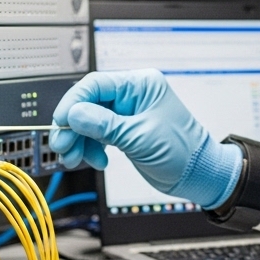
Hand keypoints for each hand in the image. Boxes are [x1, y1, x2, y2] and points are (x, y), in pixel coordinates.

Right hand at [49, 69, 242, 206]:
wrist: (200, 175)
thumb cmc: (183, 152)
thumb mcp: (139, 138)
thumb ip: (104, 125)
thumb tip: (73, 114)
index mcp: (141, 85)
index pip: (95, 84)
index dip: (73, 103)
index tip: (60, 122)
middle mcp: (133, 95)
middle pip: (89, 103)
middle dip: (73, 126)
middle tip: (62, 146)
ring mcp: (128, 113)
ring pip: (90, 120)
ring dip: (79, 140)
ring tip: (75, 159)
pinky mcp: (126, 130)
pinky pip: (98, 134)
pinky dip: (92, 148)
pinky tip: (97, 160)